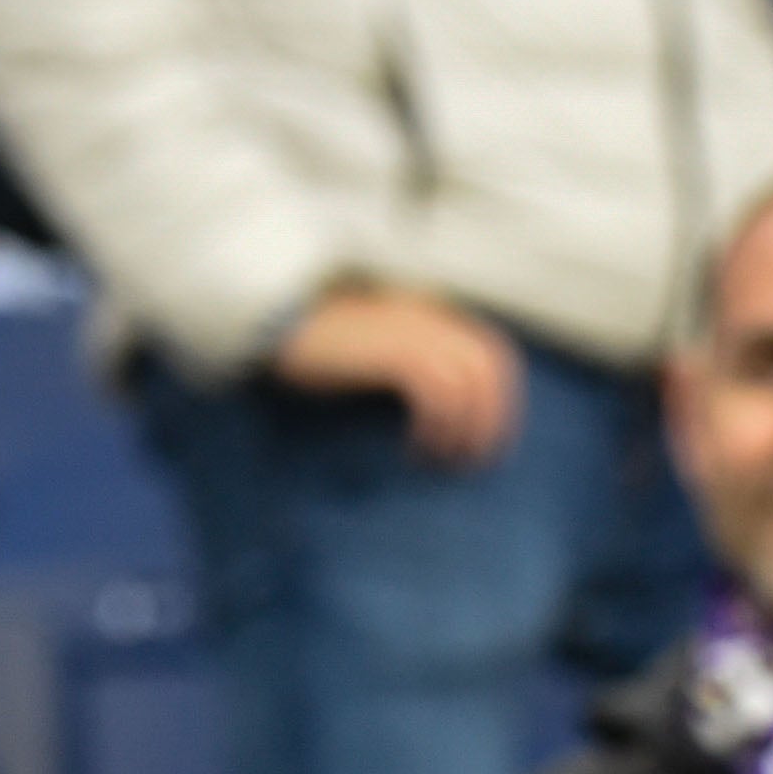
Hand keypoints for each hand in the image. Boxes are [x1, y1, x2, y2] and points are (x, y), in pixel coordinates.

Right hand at [272, 284, 525, 468]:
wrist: (272, 317)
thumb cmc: (315, 340)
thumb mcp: (374, 348)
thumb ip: (409, 364)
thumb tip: (441, 409)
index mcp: (428, 313)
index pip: (492, 352)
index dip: (501, 399)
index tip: (488, 438)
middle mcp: (427, 317)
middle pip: (491, 368)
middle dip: (492, 419)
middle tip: (475, 460)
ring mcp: (411, 331)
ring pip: (468, 383)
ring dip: (464, 429)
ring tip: (443, 460)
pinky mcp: (391, 351)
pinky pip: (436, 392)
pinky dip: (436, 426)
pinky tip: (417, 448)